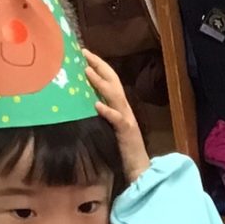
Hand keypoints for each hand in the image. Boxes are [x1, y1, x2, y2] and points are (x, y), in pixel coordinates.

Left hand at [86, 51, 149, 183]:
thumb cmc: (123, 152)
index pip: (111, 82)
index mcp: (121, 108)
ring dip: (101, 83)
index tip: (85, 55)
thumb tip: (88, 103)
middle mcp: (125, 110)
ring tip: (87, 71)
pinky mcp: (126, 133)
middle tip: (84, 53)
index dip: (100, 67)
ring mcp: (127, 120)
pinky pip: (117, 119)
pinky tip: (97, 104)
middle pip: (114, 82)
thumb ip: (104, 115)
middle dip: (100, 66)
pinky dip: (107, 111)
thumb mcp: (110, 129)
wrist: (140, 171)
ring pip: (115, 96)